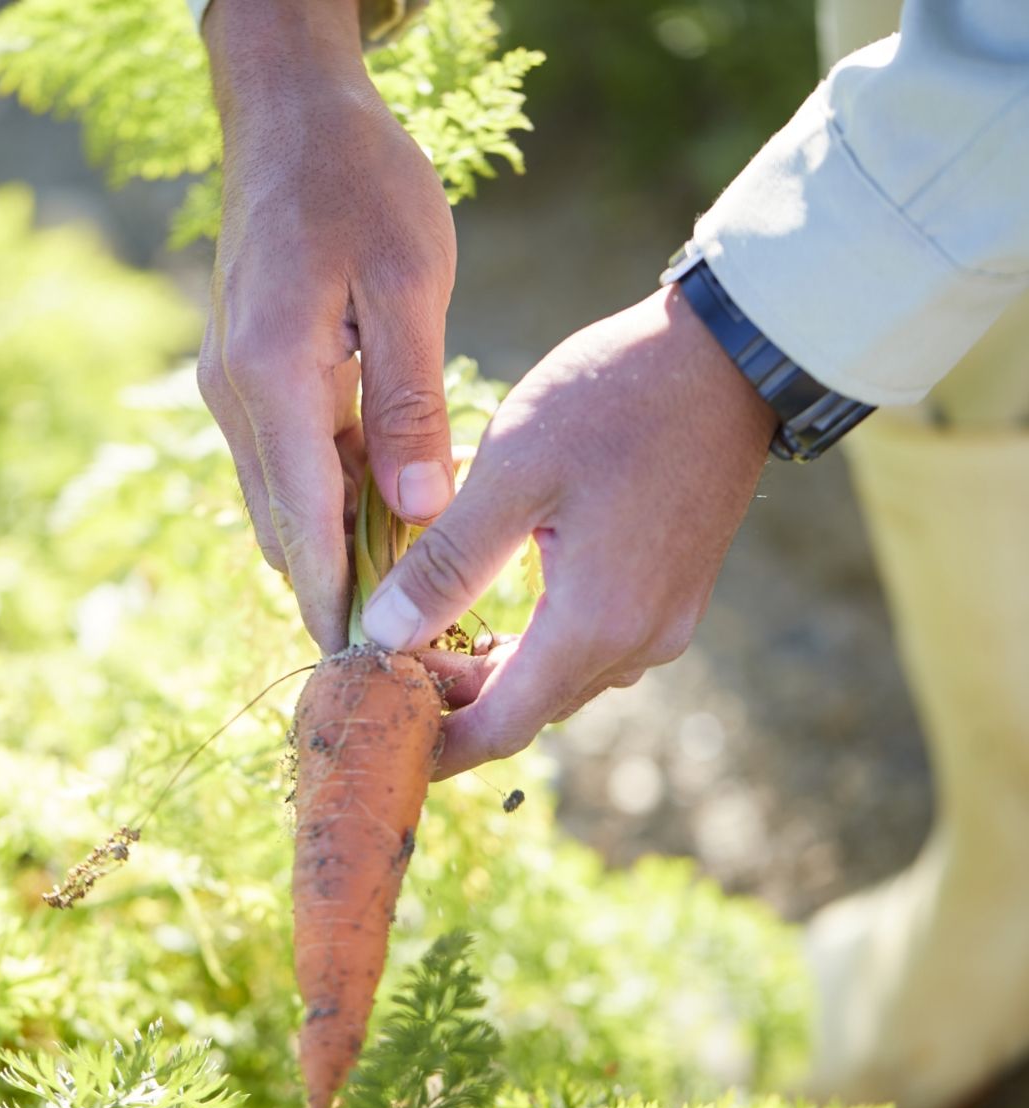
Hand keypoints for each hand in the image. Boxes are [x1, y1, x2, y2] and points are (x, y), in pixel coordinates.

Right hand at [196, 0, 456, 652]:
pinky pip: (294, 460)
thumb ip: (411, 400)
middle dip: (335, 588)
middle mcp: (240, 394)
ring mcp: (239, 385)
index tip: (364, 666)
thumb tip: (419, 508)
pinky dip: (334, 498)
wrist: (295, 116)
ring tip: (403, 595)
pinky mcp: (255, 375)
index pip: (303, 521)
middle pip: (286, 524)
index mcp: (274, 375)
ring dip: (335, 547)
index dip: (334, 598)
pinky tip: (387, 515)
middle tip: (401, 644)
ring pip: (287, 498)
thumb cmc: (361, 184)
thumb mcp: (407, 283)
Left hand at [362, 286, 777, 775]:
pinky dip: (541, 644)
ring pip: (563, 678)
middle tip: (392, 662)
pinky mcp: (675, 592)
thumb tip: (383, 633)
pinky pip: (596, 645)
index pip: (502, 728)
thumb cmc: (613, 402)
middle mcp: (639, 641)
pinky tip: (504, 605)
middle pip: (532, 707)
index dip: (439, 746)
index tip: (386, 740)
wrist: (727, 358)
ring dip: (499, 671)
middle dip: (458, 699)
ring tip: (434, 630)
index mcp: (594, 624)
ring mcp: (666, 620)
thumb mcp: (513, 473)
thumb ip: (447, 563)